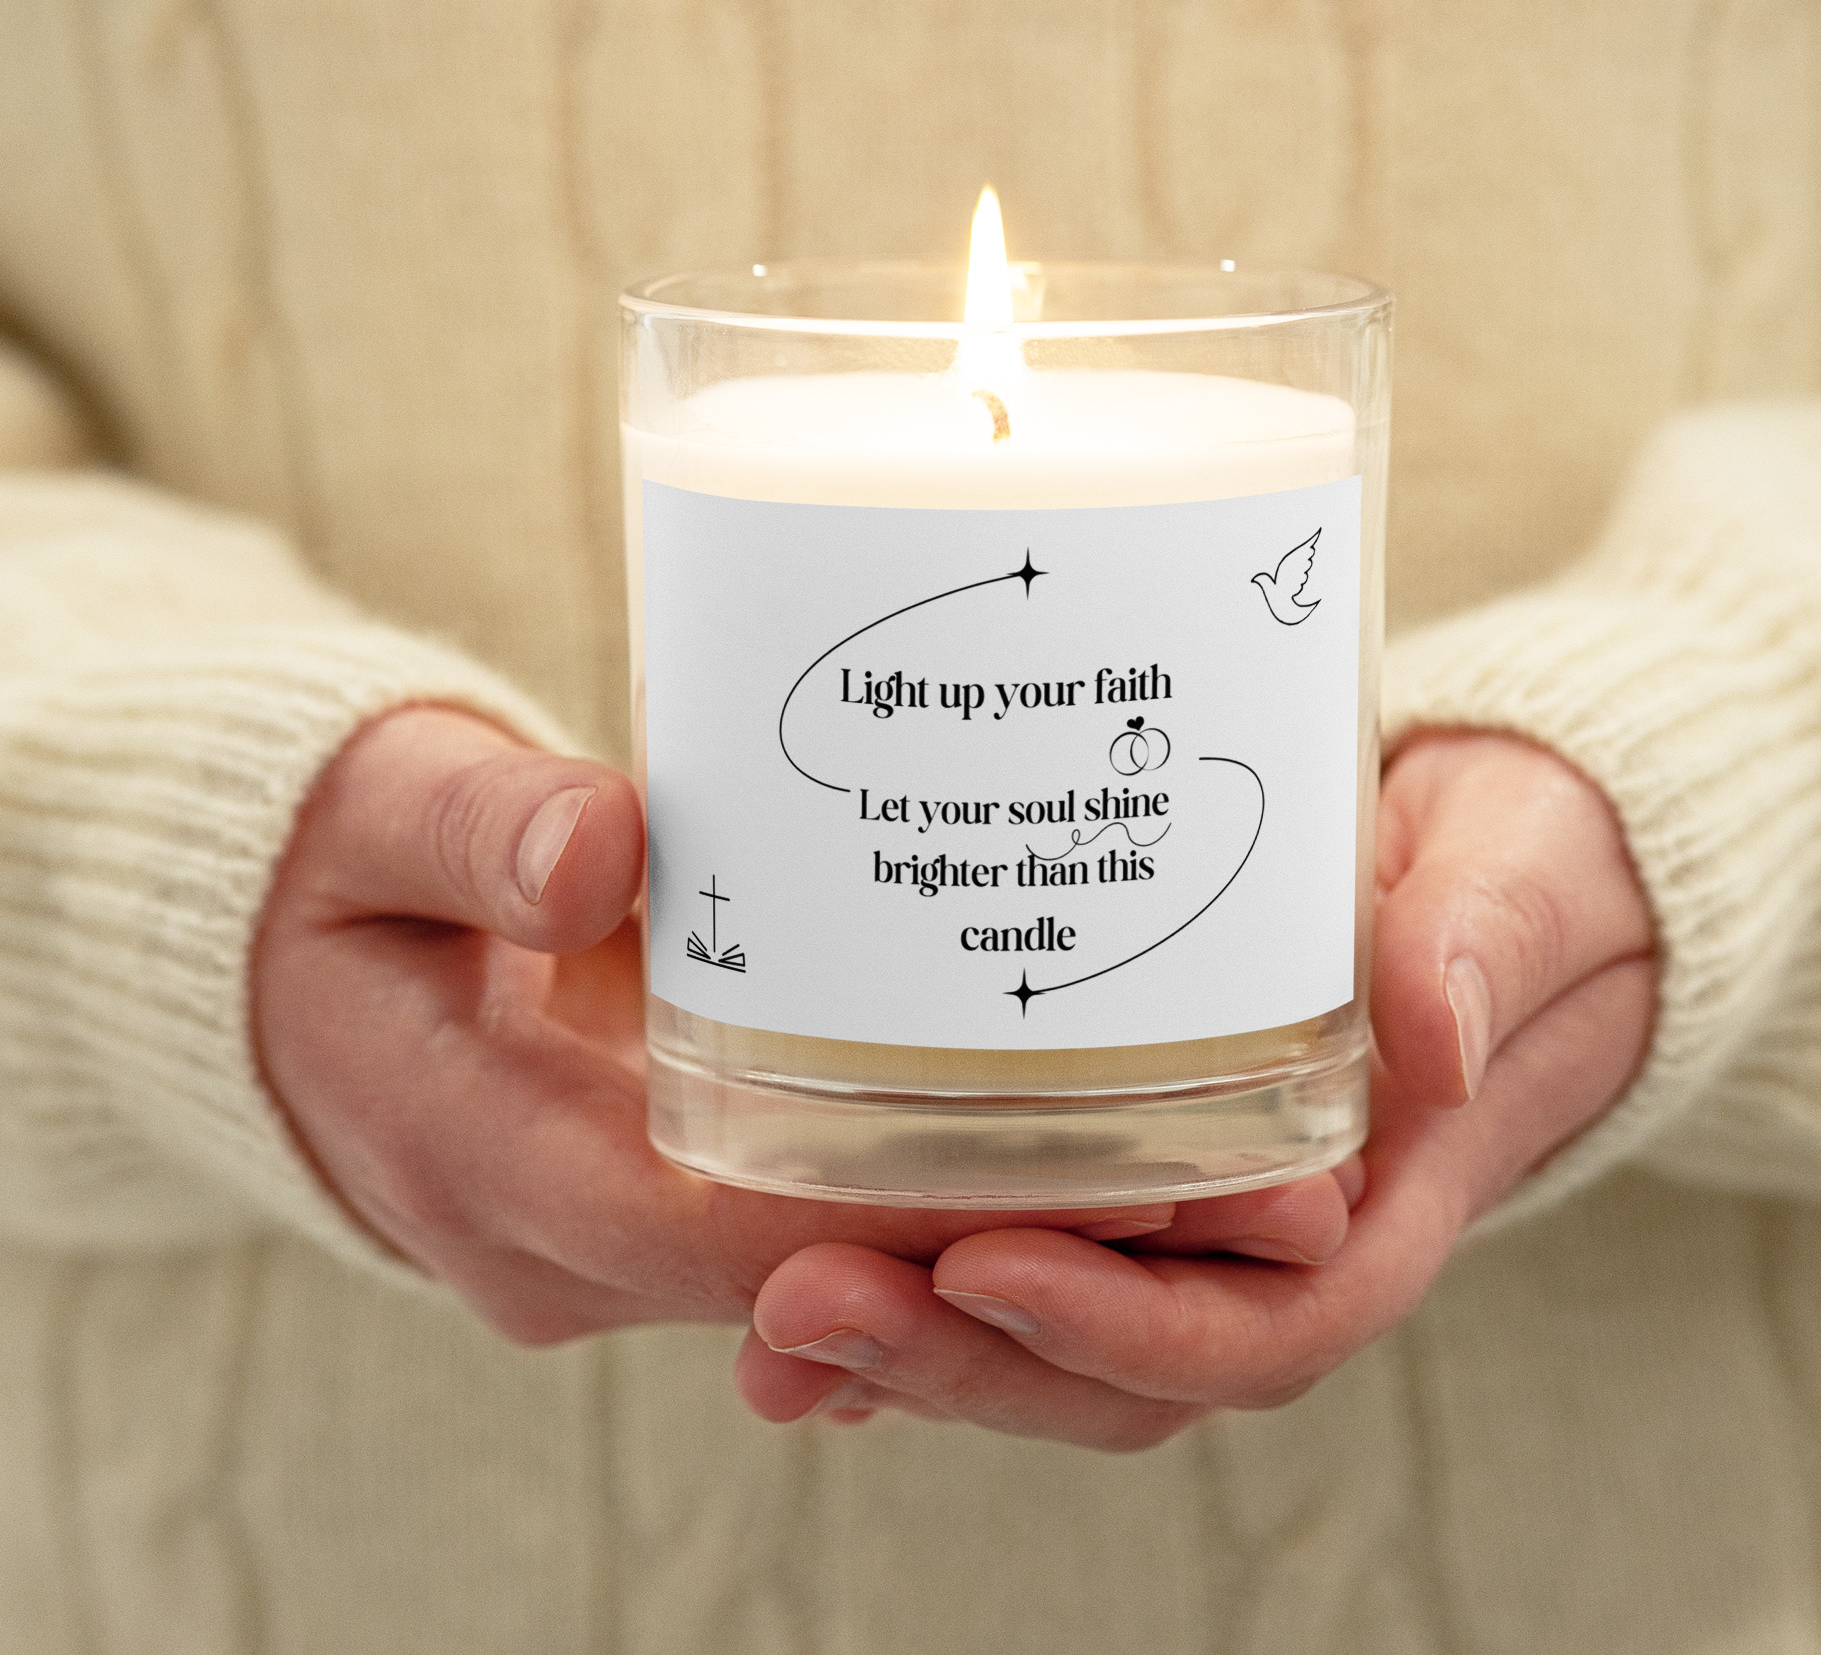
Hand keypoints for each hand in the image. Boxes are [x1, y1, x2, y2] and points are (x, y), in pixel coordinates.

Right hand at [251, 707, 1348, 1347]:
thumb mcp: (382, 815)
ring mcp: (625, 1249)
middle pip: (833, 1280)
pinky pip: (826, 1238)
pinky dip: (950, 1211)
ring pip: (849, 1283)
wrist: (290, 965)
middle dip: (1033, 1247)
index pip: (740, 1234)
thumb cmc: (336, 877)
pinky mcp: (668, 1211)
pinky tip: (1092, 1146)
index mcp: (496, 1162)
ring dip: (1023, 1245)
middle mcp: (573, 1249)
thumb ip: (477, 825)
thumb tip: (599, 846)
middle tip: (1251, 1177)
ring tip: (1231, 1168)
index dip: (930, 1217)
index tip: (1108, 1170)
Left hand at [735, 731, 1658, 1446]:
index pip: (1260, 1326)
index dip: (1123, 1328)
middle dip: (962, 1357)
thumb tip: (1433, 1028)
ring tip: (767, 1312)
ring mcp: (1199, 1218)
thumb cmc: (1518, 873)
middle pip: (1119, 1367)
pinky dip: (916, 1284)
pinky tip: (793, 1268)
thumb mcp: (1517, 880)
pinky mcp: (1135, 1165)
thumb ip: (1482, 943)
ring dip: (910, 1344)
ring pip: (1052, 1336)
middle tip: (801, 1301)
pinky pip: (1024, 1253)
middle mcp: (1280, 1243)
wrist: (1504, 870)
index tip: (986, 1267)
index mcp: (1383, 1202)